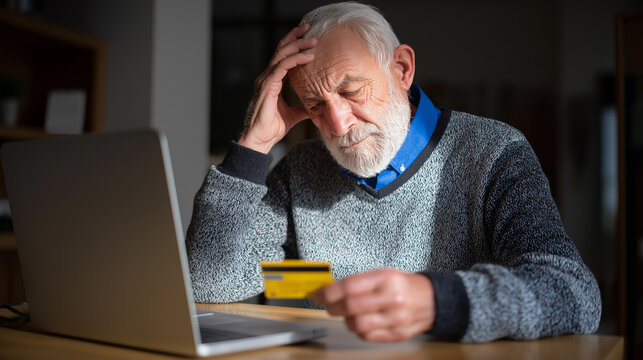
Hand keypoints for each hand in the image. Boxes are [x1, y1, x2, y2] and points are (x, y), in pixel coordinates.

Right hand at [238, 24, 317, 153]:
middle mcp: (267, 77)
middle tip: (310, 30)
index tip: (307, 37)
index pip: (282, 57)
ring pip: (281, 55)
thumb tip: (316, 107)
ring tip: (312, 41)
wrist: (260, 140)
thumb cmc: (272, 129)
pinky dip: (295, 60)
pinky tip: (308, 57)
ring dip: (298, 46)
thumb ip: (303, 108)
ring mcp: (265, 81)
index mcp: (272, 81)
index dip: (293, 44)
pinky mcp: (267, 86)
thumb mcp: (293, 116)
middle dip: (295, 38)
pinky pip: (281, 67)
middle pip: (281, 50)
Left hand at [314, 268, 435, 341]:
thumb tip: (330, 290)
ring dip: (346, 320)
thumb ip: (358, 282)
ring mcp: (395, 318)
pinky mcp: (397, 334)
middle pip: (351, 307)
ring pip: (357, 324)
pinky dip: (359, 330)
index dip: (329, 292)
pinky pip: (368, 336)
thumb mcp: (383, 274)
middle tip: (328, 306)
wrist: (432, 300)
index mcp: (386, 279)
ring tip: (348, 315)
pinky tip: (361, 322)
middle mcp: (392, 298)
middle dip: (333, 307)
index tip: (318, 295)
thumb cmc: (403, 286)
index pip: (350, 286)